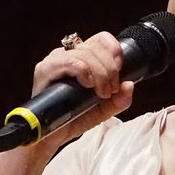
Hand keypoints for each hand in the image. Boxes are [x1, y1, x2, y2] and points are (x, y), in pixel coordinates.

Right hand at [30, 31, 133, 146]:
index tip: (120, 72)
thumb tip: (129, 85)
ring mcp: (55, 60)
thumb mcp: (103, 109)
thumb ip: (119, 99)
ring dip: (100, 73)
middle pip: (96, 46)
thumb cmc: (74, 118)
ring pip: (86, 53)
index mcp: (82, 57)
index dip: (115, 52)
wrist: (52, 136)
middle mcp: (68, 54)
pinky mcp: (45, 69)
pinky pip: (70, 61)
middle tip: (111, 90)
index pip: (102, 39)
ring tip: (101, 93)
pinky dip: (84, 72)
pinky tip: (88, 85)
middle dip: (110, 69)